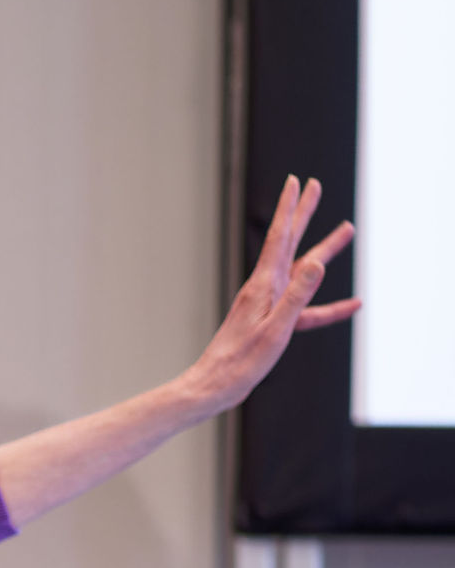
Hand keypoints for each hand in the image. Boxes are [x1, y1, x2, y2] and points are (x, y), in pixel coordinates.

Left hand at [186, 175, 358, 415]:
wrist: (214, 385)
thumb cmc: (241, 362)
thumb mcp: (276, 328)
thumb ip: (298, 295)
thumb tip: (316, 262)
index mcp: (263, 286)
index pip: (279, 238)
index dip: (289, 209)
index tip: (296, 182)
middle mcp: (264, 288)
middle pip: (289, 243)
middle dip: (303, 214)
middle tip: (315, 186)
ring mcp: (268, 304)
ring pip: (302, 270)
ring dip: (324, 250)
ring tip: (346, 230)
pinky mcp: (272, 322)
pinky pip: (307, 309)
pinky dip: (330, 306)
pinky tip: (352, 304)